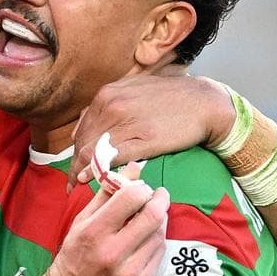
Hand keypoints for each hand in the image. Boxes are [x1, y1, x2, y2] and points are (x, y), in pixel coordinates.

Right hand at [46, 172, 168, 275]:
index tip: (141, 188)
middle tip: (158, 196)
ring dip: (159, 221)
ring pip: (159, 234)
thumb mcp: (81, 223)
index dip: (141, 187)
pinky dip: (157, 242)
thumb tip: (133, 169)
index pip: (130, 197)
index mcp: (93, 232)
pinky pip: (160, 254)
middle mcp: (112, 252)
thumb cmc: (75, 258)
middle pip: (152, 215)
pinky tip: (147, 240)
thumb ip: (107, 195)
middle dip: (160, 199)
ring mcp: (130, 271)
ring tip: (149, 219)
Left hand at [69, 75, 234, 186]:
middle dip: (75, 162)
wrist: (203, 102)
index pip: (82, 127)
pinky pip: (111, 157)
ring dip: (82, 170)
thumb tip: (87, 120)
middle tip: (73, 181)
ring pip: (92, 150)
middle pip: (82, 140)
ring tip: (78, 186)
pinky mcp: (142, 139)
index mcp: (107, 94)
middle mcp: (111, 105)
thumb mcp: (134, 90)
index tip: (75, 164)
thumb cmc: (170, 97)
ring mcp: (126, 122)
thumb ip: (110, 103)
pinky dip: (96, 170)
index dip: (75, 148)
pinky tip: (90, 179)